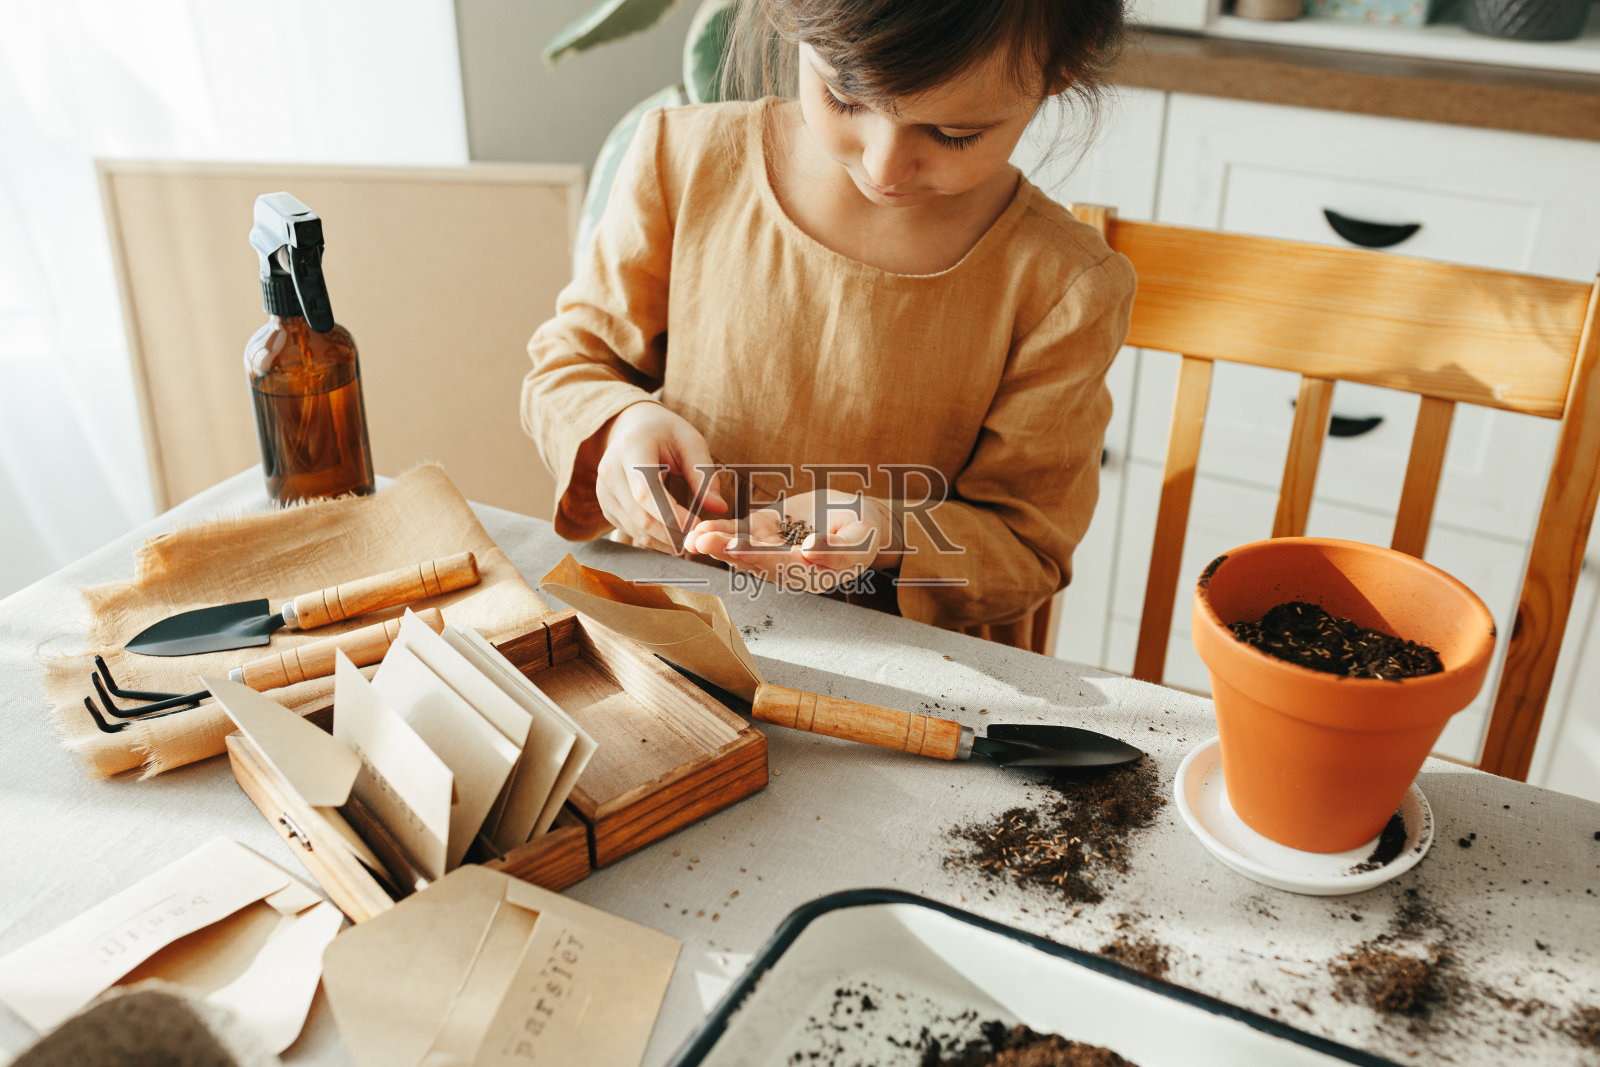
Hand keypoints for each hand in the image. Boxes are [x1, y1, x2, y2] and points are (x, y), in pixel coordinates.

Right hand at [593, 402, 726, 553]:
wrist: (630, 428)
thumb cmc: (664, 433)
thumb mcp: (690, 442)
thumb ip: (703, 475)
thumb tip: (719, 508)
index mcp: (632, 448)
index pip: (646, 490)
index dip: (670, 513)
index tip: (697, 526)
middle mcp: (610, 471)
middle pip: (641, 515)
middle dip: (673, 534)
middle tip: (700, 540)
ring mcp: (604, 491)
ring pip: (636, 529)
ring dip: (666, 541)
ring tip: (691, 541)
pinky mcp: (606, 506)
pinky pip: (631, 530)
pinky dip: (654, 539)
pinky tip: (674, 538)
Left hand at [686, 490, 900, 593]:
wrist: (857, 519)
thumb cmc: (865, 531)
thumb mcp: (862, 539)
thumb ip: (839, 550)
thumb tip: (811, 552)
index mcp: (813, 575)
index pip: (785, 566)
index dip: (763, 557)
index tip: (742, 546)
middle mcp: (788, 569)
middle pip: (755, 562)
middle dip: (728, 550)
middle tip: (703, 540)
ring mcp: (774, 551)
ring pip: (742, 549)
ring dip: (717, 542)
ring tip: (694, 535)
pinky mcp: (765, 533)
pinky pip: (741, 533)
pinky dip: (721, 529)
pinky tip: (698, 526)